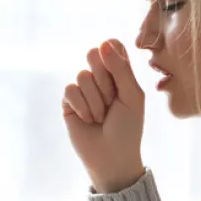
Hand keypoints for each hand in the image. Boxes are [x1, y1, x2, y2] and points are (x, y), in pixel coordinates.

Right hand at [62, 39, 145, 192]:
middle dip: (105, 79)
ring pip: (82, 75)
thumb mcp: (132, 96)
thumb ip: (121, 69)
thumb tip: (103, 43)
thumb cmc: (128, 128)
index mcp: (120, 72)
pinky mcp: (68, 102)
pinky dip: (83, 106)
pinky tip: (89, 120)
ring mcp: (83, 89)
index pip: (112, 45)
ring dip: (96, 100)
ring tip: (102, 117)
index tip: (119, 73)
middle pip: (93, 54)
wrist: (112, 157)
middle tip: (112, 100)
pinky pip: (70, 90)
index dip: (112, 54)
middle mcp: (100, 77)